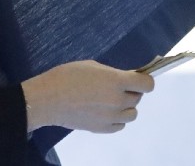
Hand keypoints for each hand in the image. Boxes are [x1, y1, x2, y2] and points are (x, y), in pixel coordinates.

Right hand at [21, 60, 154, 133]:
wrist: (48, 99)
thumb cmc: (66, 76)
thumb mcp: (90, 66)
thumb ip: (111, 74)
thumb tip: (125, 79)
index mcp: (116, 81)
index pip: (147, 84)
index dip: (144, 80)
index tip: (137, 77)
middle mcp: (118, 100)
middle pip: (138, 98)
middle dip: (129, 91)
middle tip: (113, 86)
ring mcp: (112, 117)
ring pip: (132, 114)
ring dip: (125, 106)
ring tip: (108, 101)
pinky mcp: (104, 129)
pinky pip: (120, 125)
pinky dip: (116, 118)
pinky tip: (103, 111)